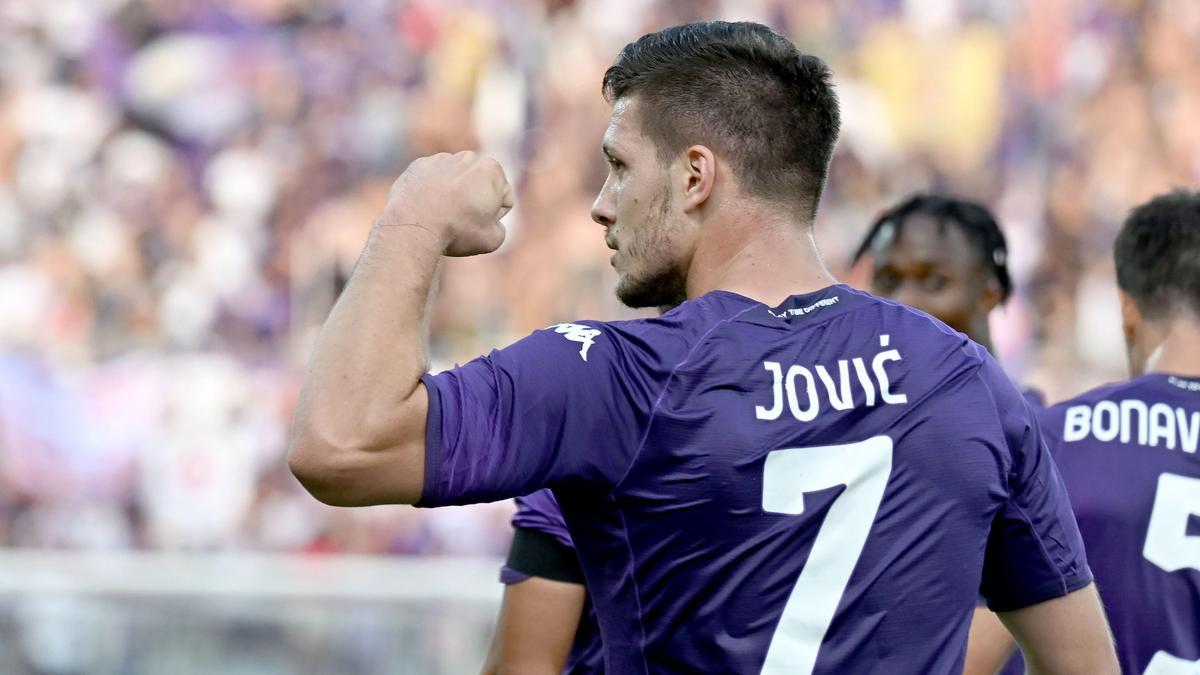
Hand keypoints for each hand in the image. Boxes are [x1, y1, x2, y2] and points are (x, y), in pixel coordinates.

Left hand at [379, 151, 512, 255]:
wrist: (413, 227)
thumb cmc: (457, 232)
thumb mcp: (493, 239)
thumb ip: (499, 226)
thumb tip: (490, 222)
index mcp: (492, 169)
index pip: (503, 198)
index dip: (495, 218)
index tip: (479, 225)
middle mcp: (468, 157)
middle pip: (479, 186)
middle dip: (474, 201)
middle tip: (461, 222)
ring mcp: (441, 159)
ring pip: (455, 182)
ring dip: (453, 196)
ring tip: (442, 216)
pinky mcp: (418, 166)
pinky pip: (432, 181)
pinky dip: (432, 192)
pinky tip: (427, 209)